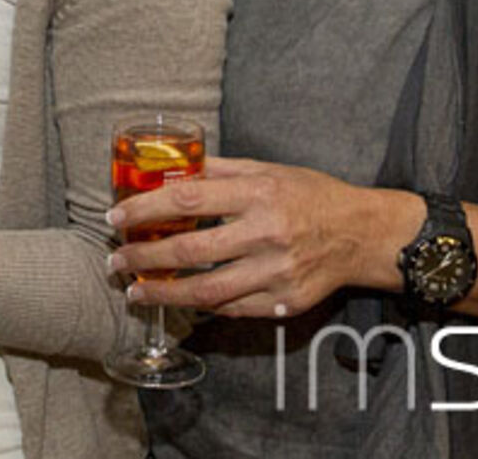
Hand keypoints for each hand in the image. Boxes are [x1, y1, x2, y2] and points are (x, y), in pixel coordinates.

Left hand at [107, 157, 421, 318]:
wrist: (361, 234)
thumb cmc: (311, 195)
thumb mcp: (269, 170)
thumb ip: (221, 171)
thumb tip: (174, 167)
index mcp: (259, 193)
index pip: (188, 200)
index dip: (146, 209)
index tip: (118, 217)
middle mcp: (266, 233)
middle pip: (190, 250)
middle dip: (144, 257)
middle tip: (117, 261)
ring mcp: (275, 272)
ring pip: (205, 290)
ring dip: (163, 293)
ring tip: (136, 290)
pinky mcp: (283, 302)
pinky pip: (231, 309)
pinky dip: (201, 305)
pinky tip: (180, 299)